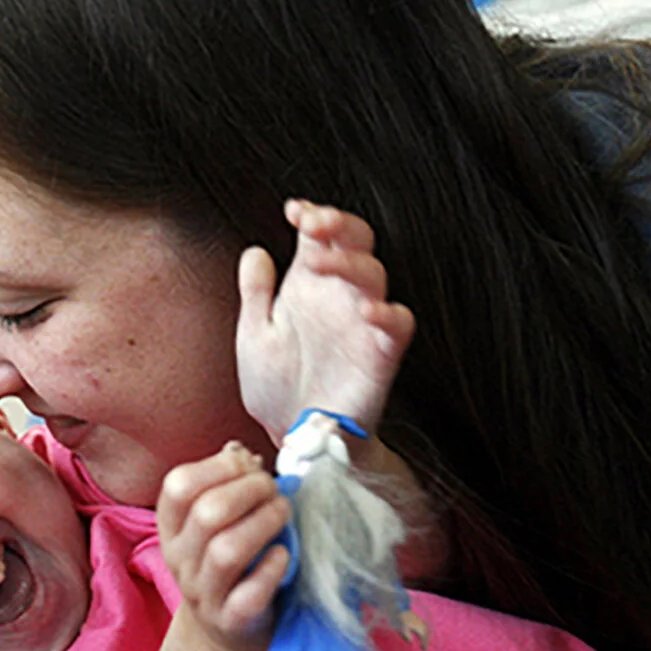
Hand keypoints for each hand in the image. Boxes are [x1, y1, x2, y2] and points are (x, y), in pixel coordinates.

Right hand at [155, 444, 288, 650]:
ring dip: (264, 523)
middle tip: (274, 490)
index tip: (249, 466)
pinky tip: (283, 556)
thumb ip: (226, 489)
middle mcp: (181, 559)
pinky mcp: (231, 620)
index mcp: (172, 528)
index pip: (178, 486)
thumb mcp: (216, 527)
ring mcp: (204, 593)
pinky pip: (249, 594)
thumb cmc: (228, 568)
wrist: (223, 636)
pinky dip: (272, 569)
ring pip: (227, 551)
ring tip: (283, 515)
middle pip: (207, 514)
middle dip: (249, 491)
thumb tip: (243, 453)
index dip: (218, 467)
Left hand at [237, 200, 414, 438]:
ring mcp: (361, 324)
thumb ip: (255, 293)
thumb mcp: (254, 336)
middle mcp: (338, 298)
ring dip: (352, 263)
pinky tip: (368, 312)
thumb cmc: (278, 388)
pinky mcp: (379, 356)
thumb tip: (255, 252)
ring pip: (375, 276)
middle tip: (313, 224)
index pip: (321, 237)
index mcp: (308, 286)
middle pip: (356, 243)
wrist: (294, 439)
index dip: (315, 216)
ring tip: (323, 264)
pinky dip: (389, 315)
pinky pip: (397, 326)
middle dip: (339, 225)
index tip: (295, 212)